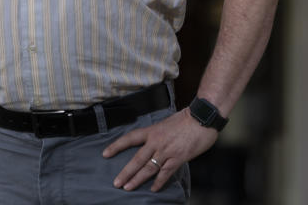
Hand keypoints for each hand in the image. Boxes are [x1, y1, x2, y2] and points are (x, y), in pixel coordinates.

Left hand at [101, 108, 217, 191]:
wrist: (201, 118)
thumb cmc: (186, 119)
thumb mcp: (166, 123)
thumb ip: (158, 134)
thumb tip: (152, 144)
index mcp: (152, 131)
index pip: (130, 138)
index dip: (116, 146)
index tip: (105, 153)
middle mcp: (156, 142)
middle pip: (137, 159)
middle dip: (125, 172)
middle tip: (116, 182)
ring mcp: (167, 151)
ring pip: (148, 168)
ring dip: (137, 179)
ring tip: (128, 188)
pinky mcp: (178, 158)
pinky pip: (166, 173)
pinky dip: (159, 182)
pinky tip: (153, 189)